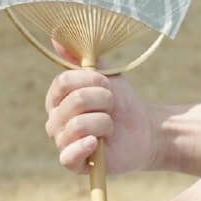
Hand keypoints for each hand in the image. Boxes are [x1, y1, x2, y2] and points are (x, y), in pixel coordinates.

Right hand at [44, 38, 161, 174]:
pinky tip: (97, 144)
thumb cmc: (122, 102)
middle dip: (104, 101)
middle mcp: (54, 121)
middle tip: (113, 108)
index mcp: (57, 98)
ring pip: (77, 126)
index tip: (107, 84)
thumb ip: (81, 58)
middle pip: (74, 102)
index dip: (91, 81)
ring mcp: (63, 143)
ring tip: (111, 126)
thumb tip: (57, 36)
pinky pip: (67, 157)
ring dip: (105, 122)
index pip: (63, 83)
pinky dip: (84, 147)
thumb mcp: (105, 75)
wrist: (145, 130)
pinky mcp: (74, 164)